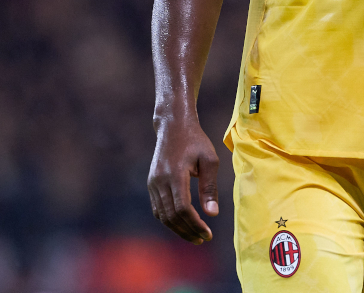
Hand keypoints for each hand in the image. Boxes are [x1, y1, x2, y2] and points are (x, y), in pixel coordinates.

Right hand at [147, 117, 219, 242]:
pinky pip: (158, 208)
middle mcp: (160, 181)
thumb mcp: (209, 160)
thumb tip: (212, 214)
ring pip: (162, 215)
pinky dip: (169, 220)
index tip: (208, 233)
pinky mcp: (151, 184)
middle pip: (171, 216)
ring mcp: (153, 183)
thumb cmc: (195, 141)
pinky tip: (183, 224)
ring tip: (195, 236)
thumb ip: (210, 188)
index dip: (194, 224)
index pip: (182, 208)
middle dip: (187, 231)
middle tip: (203, 238)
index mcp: (175, 174)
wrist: (173, 125)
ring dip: (178, 229)